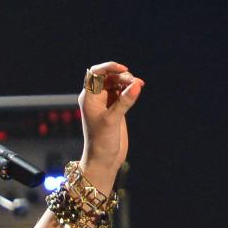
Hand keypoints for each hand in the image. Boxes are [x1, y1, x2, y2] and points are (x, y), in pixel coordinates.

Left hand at [77, 60, 142, 182]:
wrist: (103, 160)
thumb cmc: (101, 142)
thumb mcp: (112, 120)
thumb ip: (124, 101)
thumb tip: (137, 84)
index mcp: (88, 98)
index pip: (95, 74)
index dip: (108, 67)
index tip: (123, 69)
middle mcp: (95, 98)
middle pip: (108, 76)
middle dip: (122, 75)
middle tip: (134, 82)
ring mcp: (105, 103)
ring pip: (117, 83)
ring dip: (128, 81)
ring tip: (139, 84)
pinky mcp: (115, 108)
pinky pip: (123, 92)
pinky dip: (130, 88)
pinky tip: (138, 88)